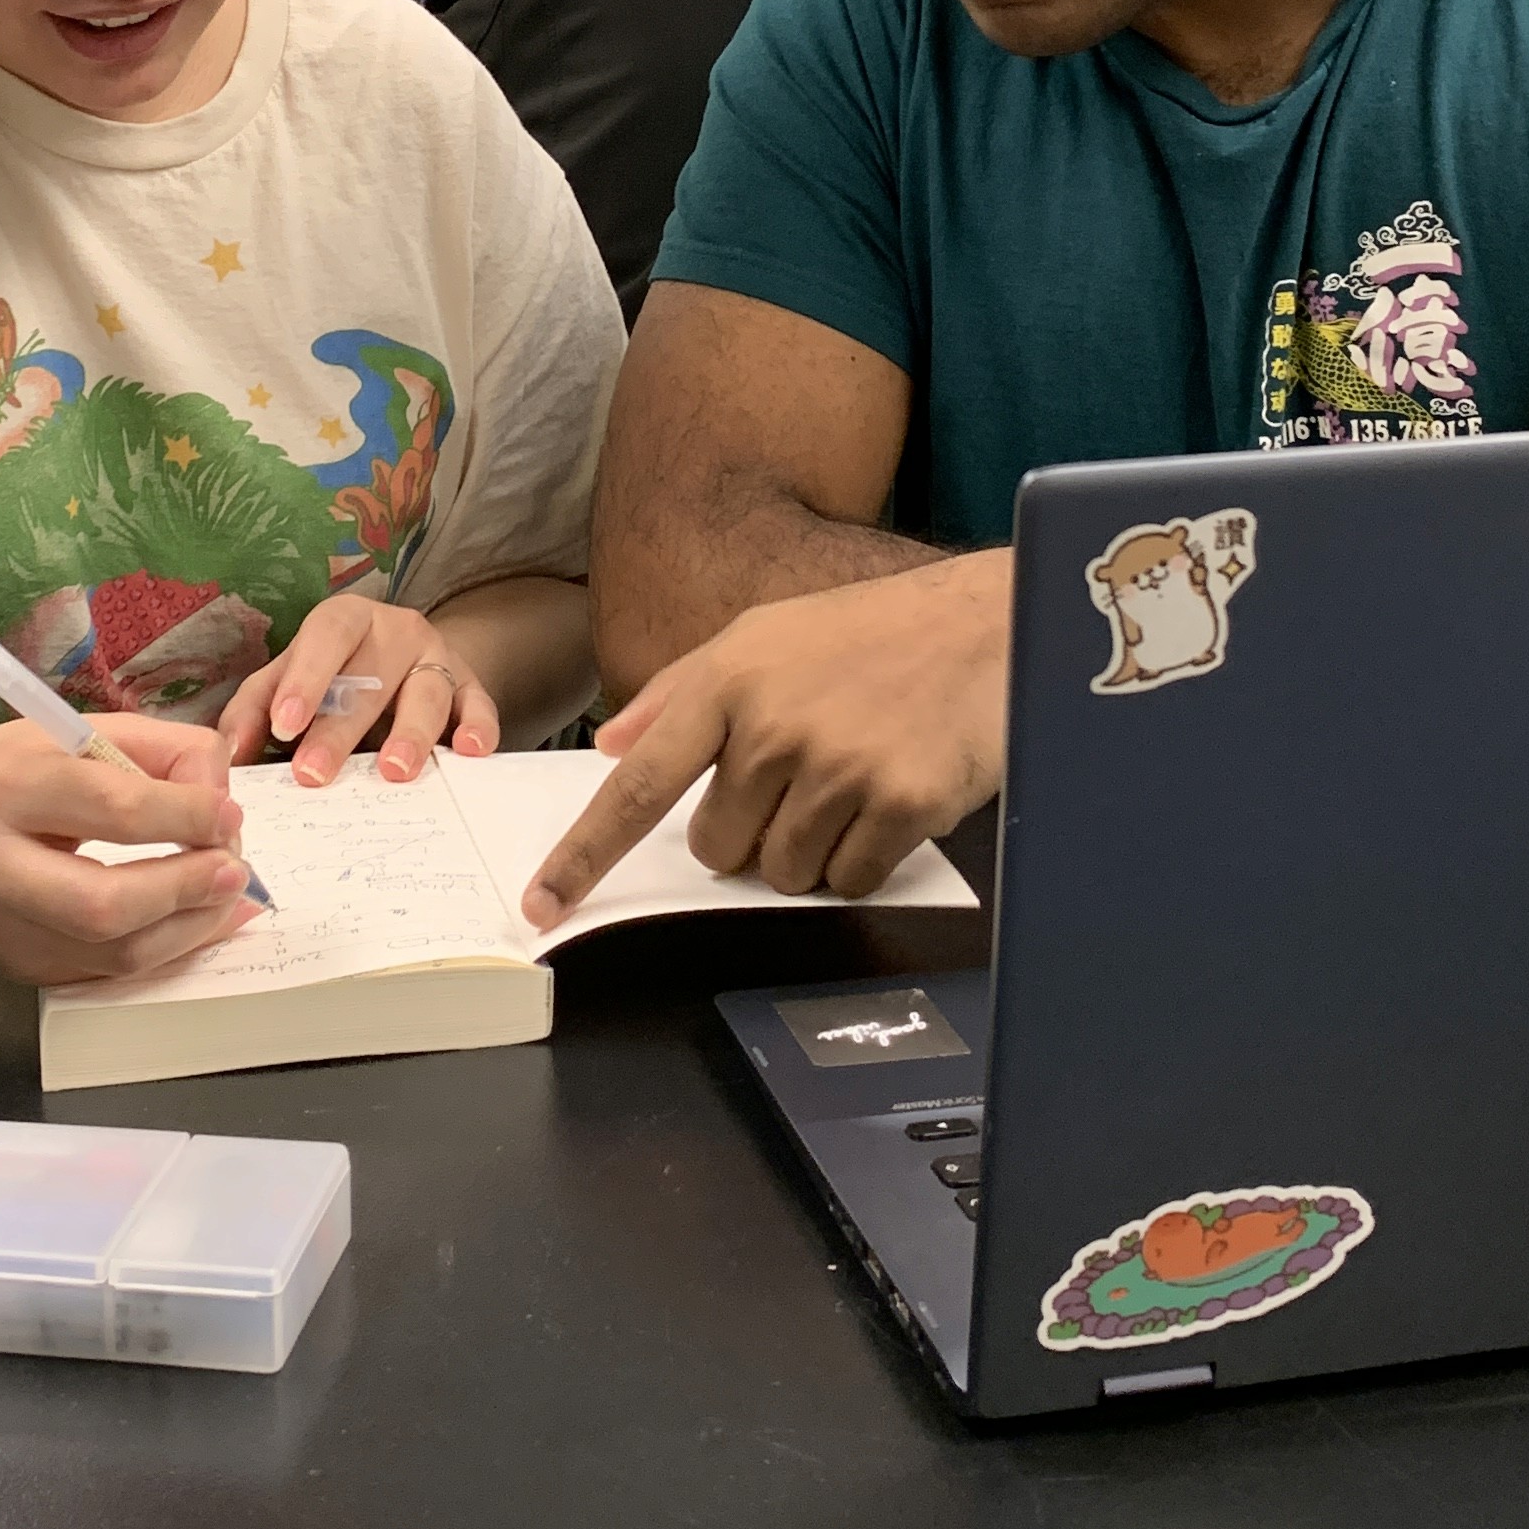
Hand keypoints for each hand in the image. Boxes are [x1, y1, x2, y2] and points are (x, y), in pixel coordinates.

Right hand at [0, 709, 257, 987]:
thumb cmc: (24, 768)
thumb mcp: (84, 731)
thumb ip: (163, 751)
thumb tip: (222, 804)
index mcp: (10, 784)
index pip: (114, 808)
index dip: (187, 817)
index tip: (229, 816)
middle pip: (104, 904)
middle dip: (186, 890)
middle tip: (234, 871)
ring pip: (112, 954)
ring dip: (187, 930)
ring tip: (224, 897)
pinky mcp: (14, 966)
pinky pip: (106, 972)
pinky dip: (164, 950)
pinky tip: (193, 922)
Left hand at [217, 589, 499, 784]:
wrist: (411, 661)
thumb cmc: (339, 675)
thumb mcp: (291, 678)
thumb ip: (256, 707)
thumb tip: (226, 752)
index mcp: (345, 621)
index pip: (325, 639)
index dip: (304, 680)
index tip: (283, 726)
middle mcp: (396, 631)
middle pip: (371, 676)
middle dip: (341, 728)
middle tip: (314, 773)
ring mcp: (438, 658)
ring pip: (428, 690)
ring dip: (410, 733)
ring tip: (394, 772)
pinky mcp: (473, 687)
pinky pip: (480, 705)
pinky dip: (479, 728)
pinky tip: (470, 752)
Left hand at [521, 547, 1009, 926]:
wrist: (985, 623)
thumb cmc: (870, 632)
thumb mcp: (764, 634)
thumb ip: (679, 690)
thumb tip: (612, 744)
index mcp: (728, 681)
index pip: (638, 786)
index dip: (584, 855)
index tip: (543, 905)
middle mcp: (775, 726)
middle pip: (717, 849)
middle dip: (750, 834)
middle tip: (802, 778)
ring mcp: (839, 767)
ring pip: (783, 874)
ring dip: (810, 849)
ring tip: (851, 780)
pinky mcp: (901, 804)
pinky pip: (849, 880)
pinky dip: (863, 859)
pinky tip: (888, 800)